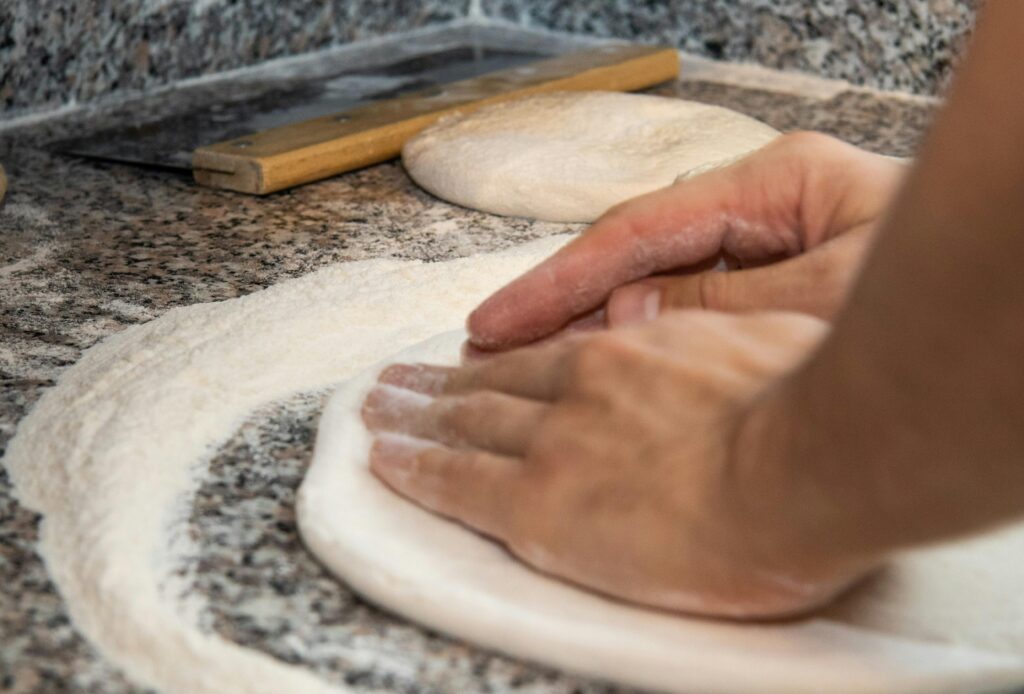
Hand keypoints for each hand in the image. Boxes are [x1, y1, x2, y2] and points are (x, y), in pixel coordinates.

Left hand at [363, 311, 878, 618]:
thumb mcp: (766, 345)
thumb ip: (712, 344)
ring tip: (375, 411)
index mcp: (634, 354)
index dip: (501, 361)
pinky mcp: (538, 504)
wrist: (804, 465)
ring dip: (412, 416)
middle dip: (437, 384)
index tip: (470, 359)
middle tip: (394, 381)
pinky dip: (413, 467)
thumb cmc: (811, 410)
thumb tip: (685, 341)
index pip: (546, 358)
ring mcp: (553, 442)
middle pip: (491, 385)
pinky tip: (385, 460)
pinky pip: (456, 482)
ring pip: (463, 424)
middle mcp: (579, 389)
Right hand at [468, 132, 906, 349]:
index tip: (498, 321)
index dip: (558, 282)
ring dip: (590, 325)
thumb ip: (722, 304)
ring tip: (521, 363)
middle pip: (634, 254)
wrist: (1018, 326)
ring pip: (656, 286)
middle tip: (489, 344)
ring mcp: (770, 248)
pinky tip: (599, 368)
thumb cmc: (949, 294)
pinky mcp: (780, 289)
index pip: (637, 233)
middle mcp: (763, 212)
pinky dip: (644, 343)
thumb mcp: (827, 297)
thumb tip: (629, 316)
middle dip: (561, 302)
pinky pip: (691, 314)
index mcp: (775, 188)